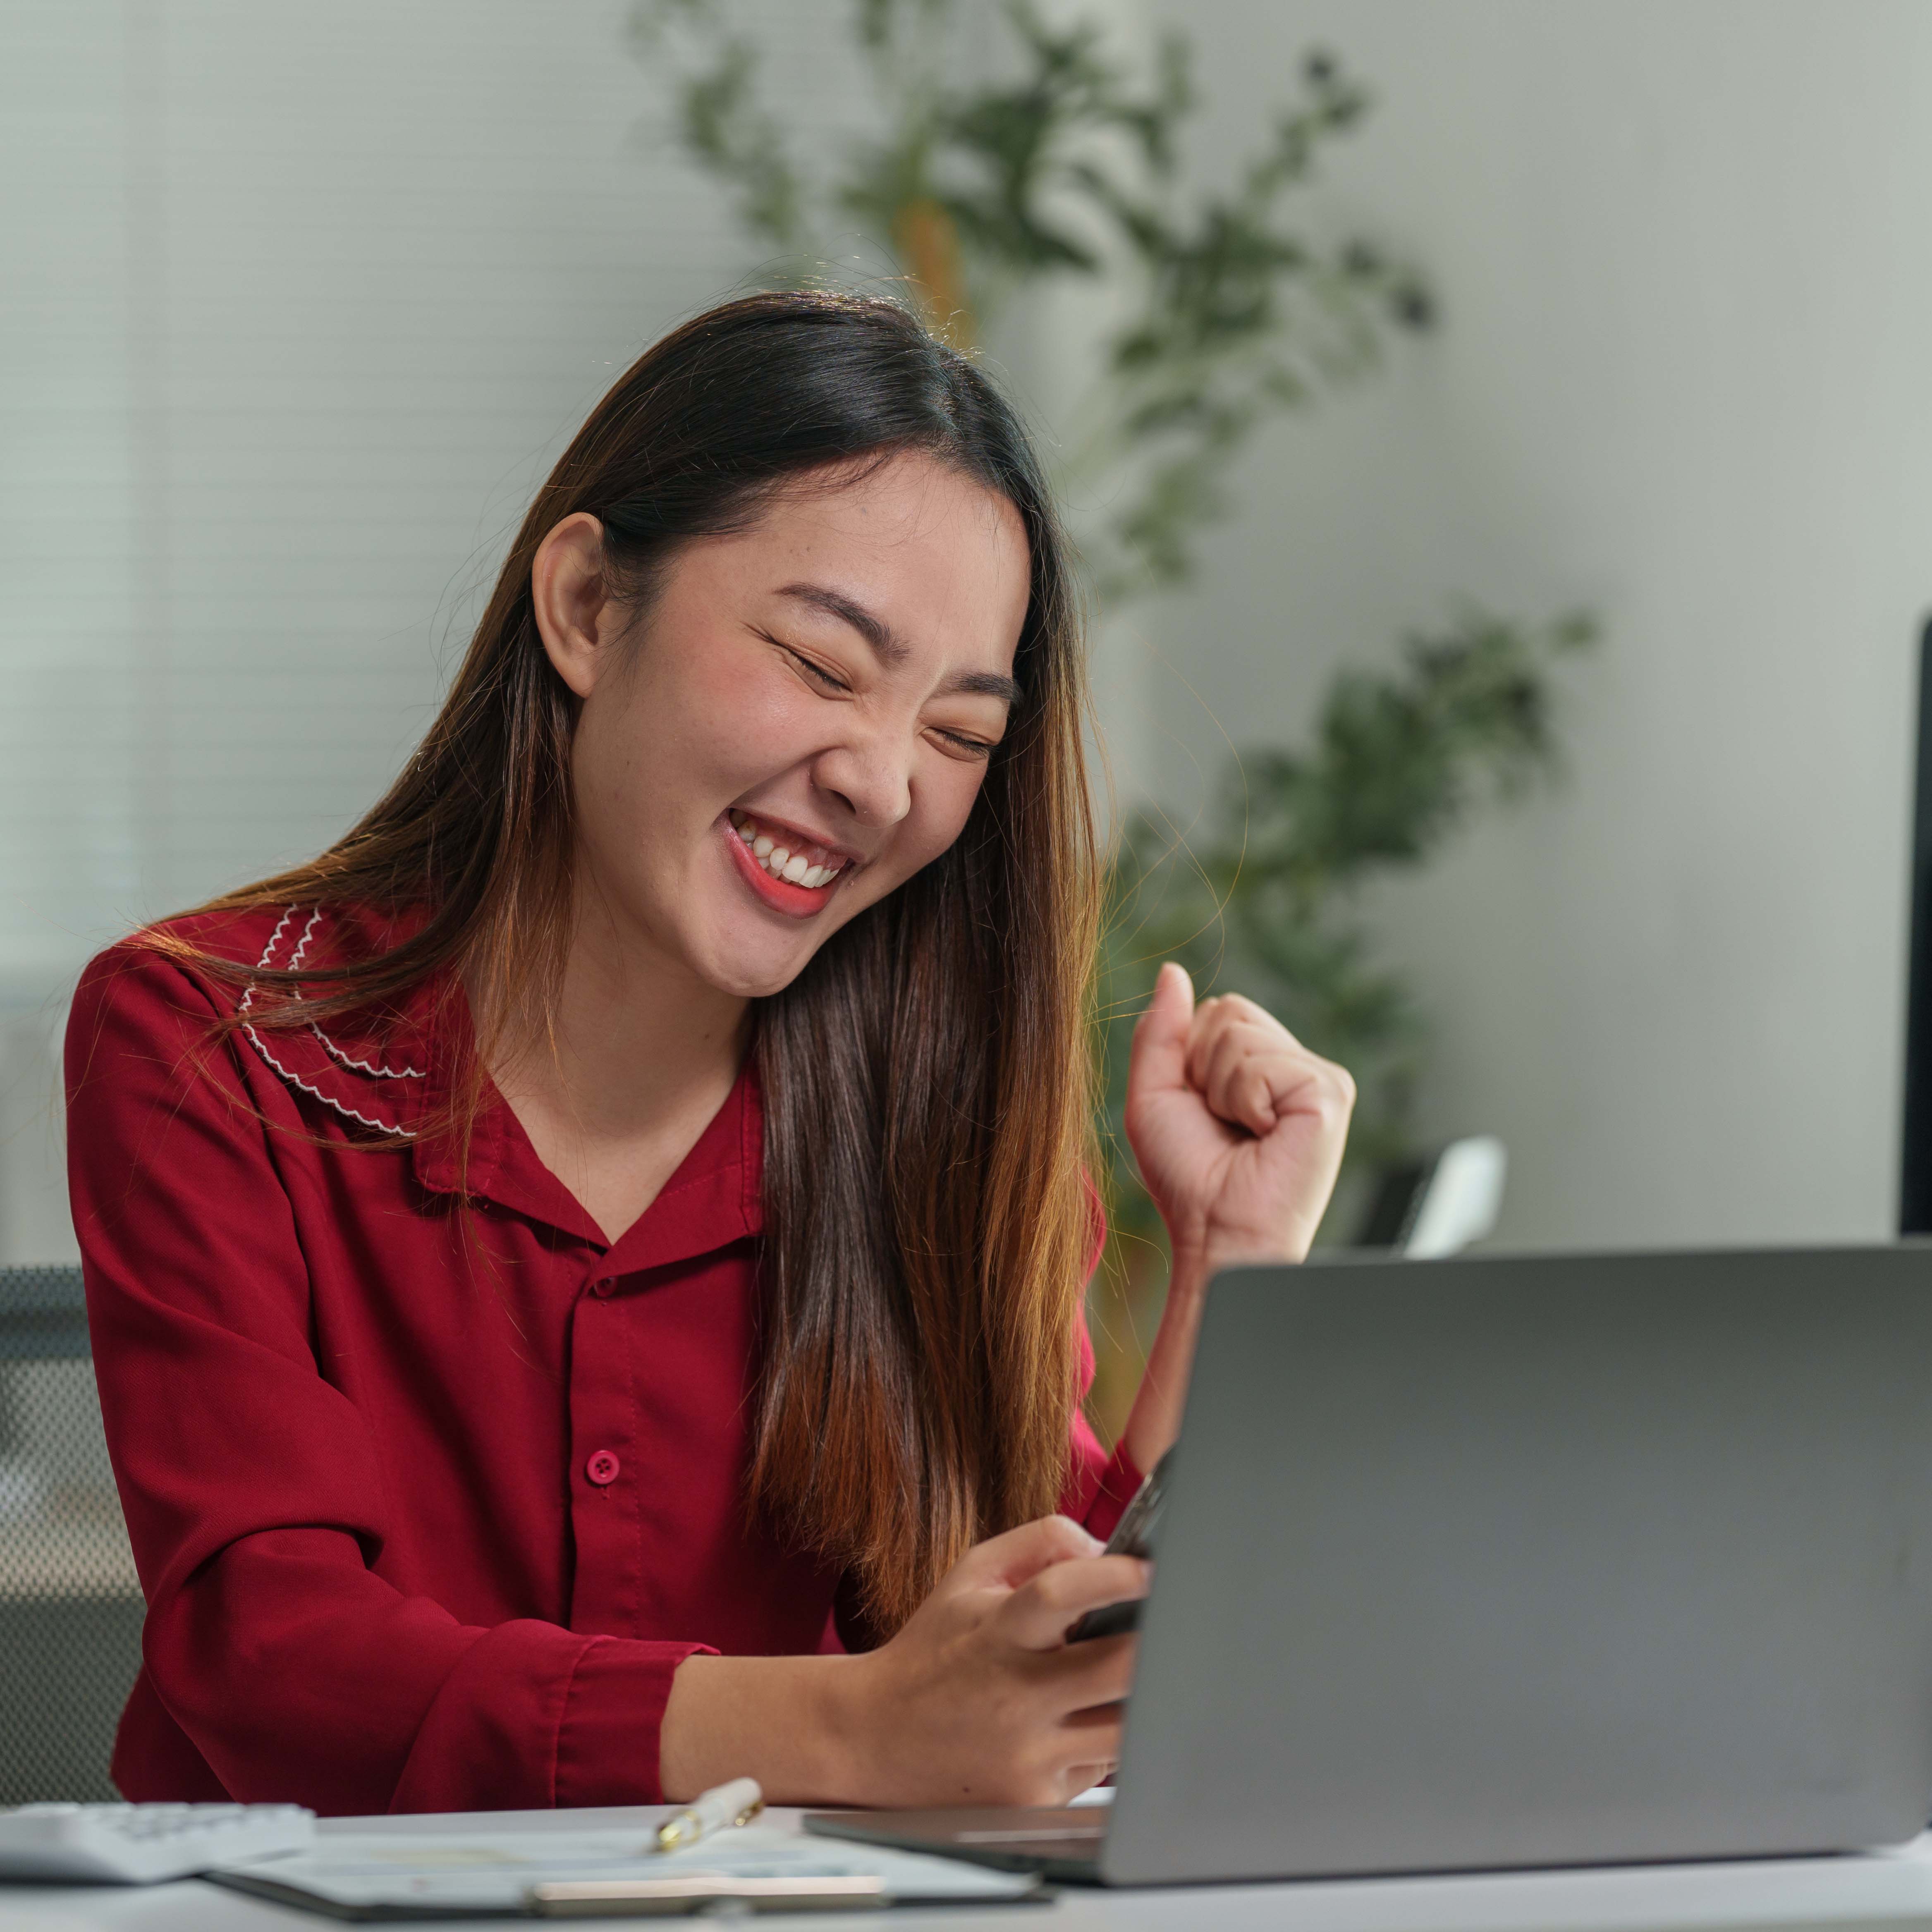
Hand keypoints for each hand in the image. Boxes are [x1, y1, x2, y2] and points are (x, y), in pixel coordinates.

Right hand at [836, 1516, 1148, 1806]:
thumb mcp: (971, 1574)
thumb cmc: (934, 1647)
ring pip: (1126, 1728)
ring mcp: (1029, 1755)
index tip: (1148, 1569)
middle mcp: (1015, 1695)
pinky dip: (1102, 1741)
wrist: (875, 1735)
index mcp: (998, 1631)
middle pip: (1119, 1668)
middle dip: (1157, 1644)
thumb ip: (1039, 1542)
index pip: (1061, 1593)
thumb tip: (1104, 1548)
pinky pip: (1100, 1767)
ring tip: (1124, 1677)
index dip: (1112, 1577)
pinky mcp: (1038, 1798)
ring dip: (1139, 1699)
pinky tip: (1077, 1724)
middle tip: (1169, 1627)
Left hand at [1126, 962, 1355, 1279]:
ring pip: (1241, 1034)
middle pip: (1230, 1011)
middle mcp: (1296, 1064)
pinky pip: (1262, 1064)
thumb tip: (1172, 971)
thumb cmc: (1188, 1176)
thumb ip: (1161, 1032)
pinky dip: (1244, 1101)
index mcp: (1264, 1063)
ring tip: (1242, 1132)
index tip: (1204, 1110)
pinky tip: (1263, 1136)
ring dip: (1222, 1090)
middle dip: (1204, 1069)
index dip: (1191, 1059)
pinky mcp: (1329, 1093)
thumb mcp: (1154, 1096)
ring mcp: (1318, 1077)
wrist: (1216, 1231)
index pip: (1219, 1009)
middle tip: (1223, 1123)